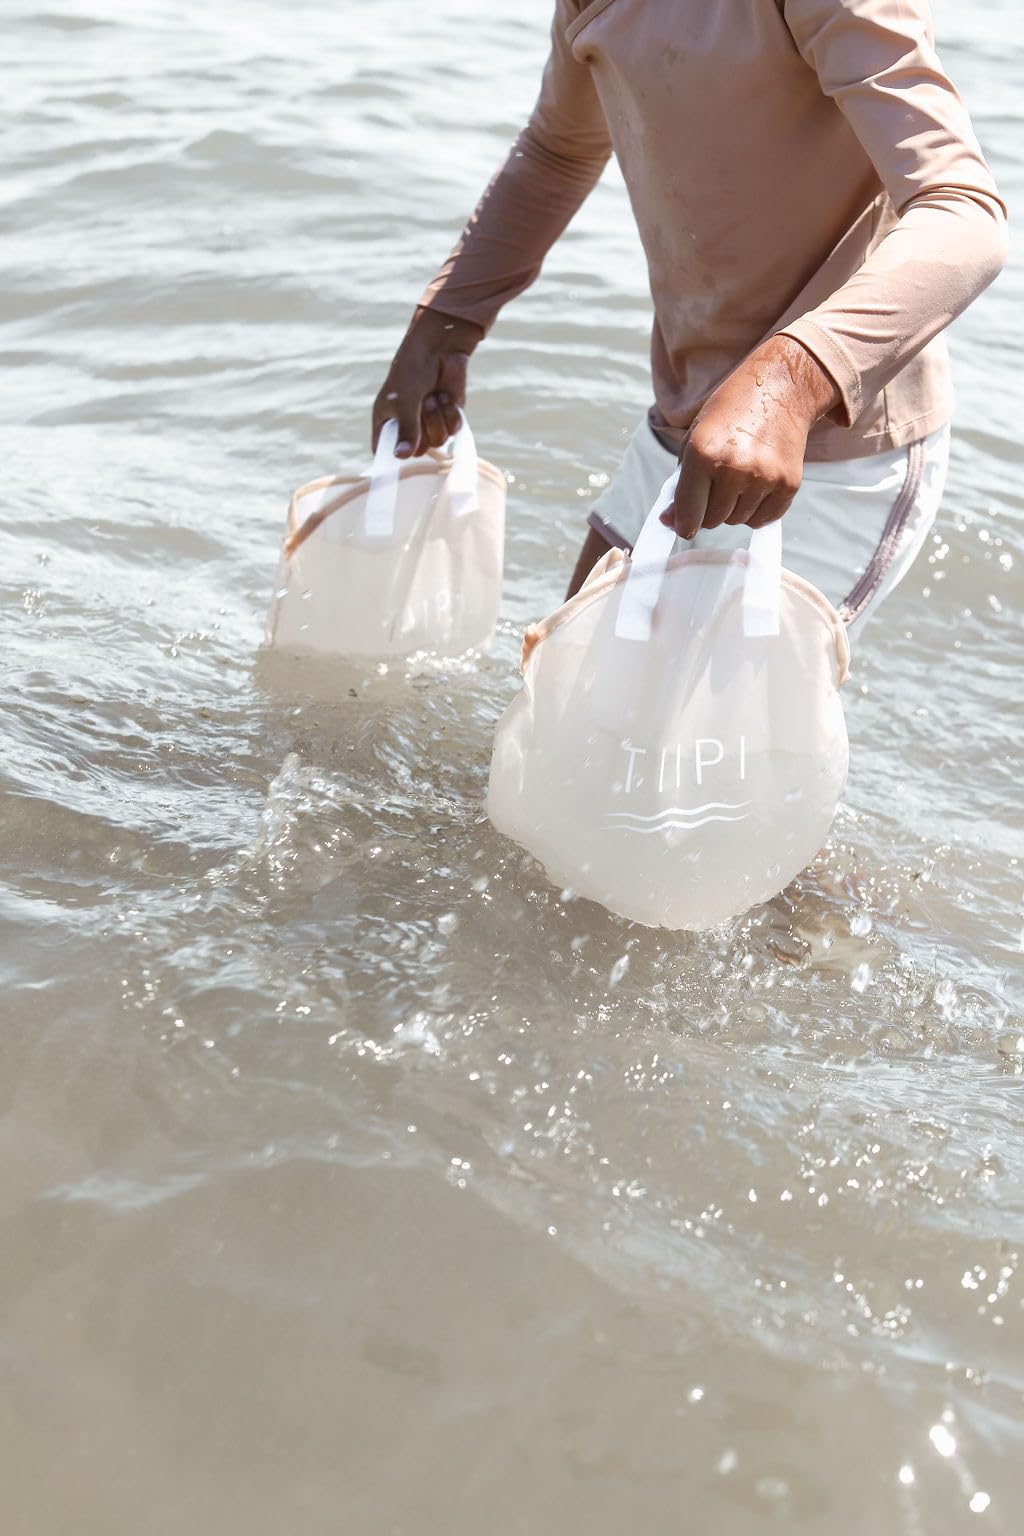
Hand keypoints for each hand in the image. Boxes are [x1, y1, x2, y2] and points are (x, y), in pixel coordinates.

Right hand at [372, 306, 483, 459]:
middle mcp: (407, 427)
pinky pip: (453, 430)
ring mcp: (428, 424)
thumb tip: (402, 456)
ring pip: (438, 441)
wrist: (440, 349)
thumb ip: (406, 428)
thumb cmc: (412, 369)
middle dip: (423, 428)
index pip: (384, 451)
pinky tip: (445, 396)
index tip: (402, 456)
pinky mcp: (448, 418)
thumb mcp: (404, 399)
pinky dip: (451, 412)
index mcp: (387, 421)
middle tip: (422, 403)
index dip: (391, 459)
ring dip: (437, 416)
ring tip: (433, 395)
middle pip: (417, 451)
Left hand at [663, 335, 840, 538]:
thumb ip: (681, 482)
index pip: (688, 514)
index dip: (683, 523)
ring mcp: (764, 478)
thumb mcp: (695, 437)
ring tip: (739, 477)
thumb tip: (671, 522)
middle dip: (709, 510)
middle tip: (717, 485)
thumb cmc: (732, 410)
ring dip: (733, 509)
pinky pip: (763, 519)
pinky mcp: (788, 484)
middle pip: (713, 521)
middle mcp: (734, 468)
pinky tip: (756, 484)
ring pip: (737, 521)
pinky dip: (756, 510)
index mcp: (703, 453)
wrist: (781, 388)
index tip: (683, 524)